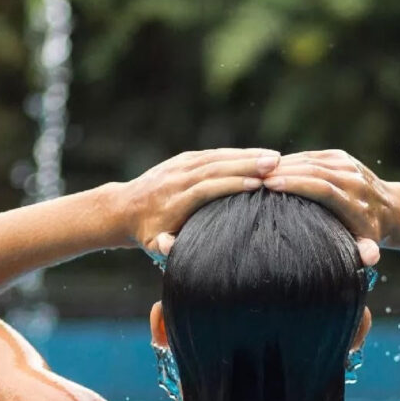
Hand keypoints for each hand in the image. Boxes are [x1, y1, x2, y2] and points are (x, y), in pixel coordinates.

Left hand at [123, 148, 279, 255]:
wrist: (124, 207)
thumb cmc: (146, 232)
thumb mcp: (152, 244)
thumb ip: (164, 246)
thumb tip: (171, 247)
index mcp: (173, 202)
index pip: (205, 189)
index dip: (231, 185)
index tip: (257, 184)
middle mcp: (177, 179)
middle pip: (215, 168)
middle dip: (246, 164)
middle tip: (275, 163)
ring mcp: (180, 166)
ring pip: (217, 157)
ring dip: (246, 155)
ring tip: (274, 157)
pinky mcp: (184, 159)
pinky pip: (213, 154)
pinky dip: (236, 153)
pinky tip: (257, 154)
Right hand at [262, 150, 392, 264]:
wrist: (390, 207)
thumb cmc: (370, 232)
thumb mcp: (369, 245)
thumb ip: (366, 251)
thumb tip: (369, 257)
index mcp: (357, 203)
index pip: (324, 189)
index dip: (297, 184)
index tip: (271, 184)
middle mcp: (354, 181)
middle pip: (315, 171)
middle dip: (284, 172)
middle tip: (255, 176)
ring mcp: (349, 165)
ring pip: (312, 160)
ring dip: (285, 164)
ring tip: (259, 171)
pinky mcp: (342, 157)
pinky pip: (313, 156)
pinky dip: (292, 160)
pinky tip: (274, 167)